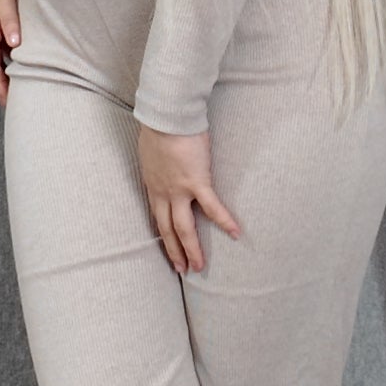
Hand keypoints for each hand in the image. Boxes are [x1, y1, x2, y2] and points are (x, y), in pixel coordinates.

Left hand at [136, 124, 240, 276]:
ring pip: (184, 228)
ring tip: (200, 266)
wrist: (166, 116)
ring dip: (192, 249)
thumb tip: (163, 163)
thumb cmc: (158, 126)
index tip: (169, 250)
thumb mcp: (150, 150)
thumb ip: (157, 163)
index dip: (164, 236)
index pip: (157, 218)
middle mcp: (163, 193)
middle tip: (183, 269)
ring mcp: (179, 190)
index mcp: (152, 185)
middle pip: (168, 230)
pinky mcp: (197, 182)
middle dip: (175, 252)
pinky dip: (224, 221)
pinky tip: (235, 233)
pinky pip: (212, 207)